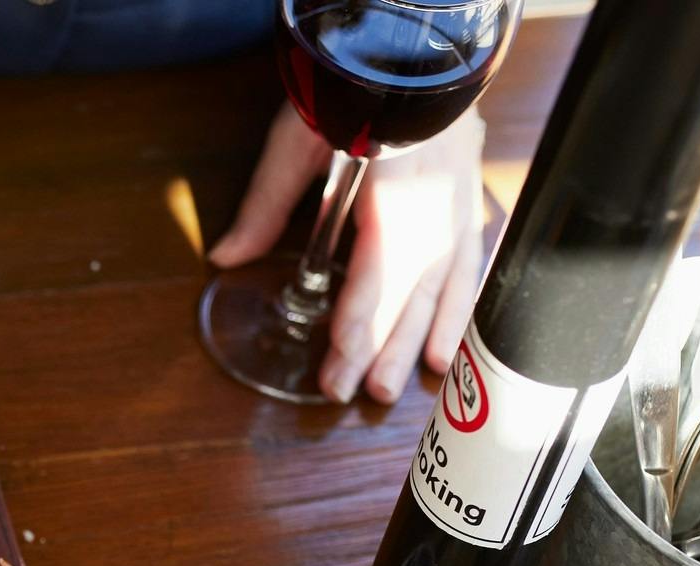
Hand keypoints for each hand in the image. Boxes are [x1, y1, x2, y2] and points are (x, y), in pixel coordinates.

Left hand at [211, 104, 487, 404]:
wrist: (409, 33)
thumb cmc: (350, 82)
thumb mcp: (295, 141)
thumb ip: (265, 205)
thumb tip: (226, 257)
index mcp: (393, 199)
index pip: (374, 285)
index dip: (356, 336)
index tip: (337, 376)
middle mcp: (435, 206)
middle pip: (412, 294)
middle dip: (390, 349)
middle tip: (370, 395)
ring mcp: (460, 197)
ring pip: (449, 281)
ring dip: (430, 333)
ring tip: (418, 378)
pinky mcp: (471, 188)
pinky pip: (473, 256)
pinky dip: (465, 297)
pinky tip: (456, 328)